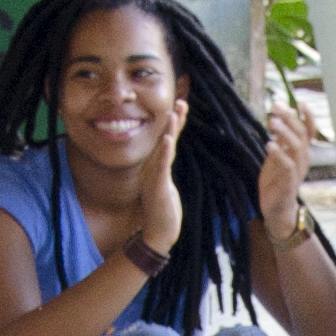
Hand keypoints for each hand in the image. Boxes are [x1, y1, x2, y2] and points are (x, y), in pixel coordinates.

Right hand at [132, 95, 189, 266]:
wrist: (157, 233)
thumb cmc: (162, 211)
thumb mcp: (165, 185)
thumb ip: (165, 171)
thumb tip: (168, 158)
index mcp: (158, 167)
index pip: (168, 141)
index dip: (175, 124)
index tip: (181, 105)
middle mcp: (154, 169)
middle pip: (165, 140)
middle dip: (173, 121)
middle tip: (181, 101)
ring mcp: (154, 177)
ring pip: (163, 150)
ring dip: (169, 131)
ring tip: (173, 114)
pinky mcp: (157, 187)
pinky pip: (161, 166)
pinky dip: (164, 152)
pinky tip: (167, 139)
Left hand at [254, 98, 316, 238]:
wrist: (277, 209)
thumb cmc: (277, 181)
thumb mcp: (278, 155)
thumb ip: (282, 137)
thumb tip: (284, 115)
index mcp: (302, 152)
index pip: (309, 131)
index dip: (307, 116)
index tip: (300, 102)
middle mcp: (303, 160)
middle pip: (301, 134)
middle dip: (289, 118)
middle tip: (275, 107)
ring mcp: (297, 171)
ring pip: (296, 147)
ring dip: (284, 132)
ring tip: (271, 121)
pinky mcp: (288, 182)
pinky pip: (287, 165)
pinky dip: (279, 153)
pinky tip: (269, 144)